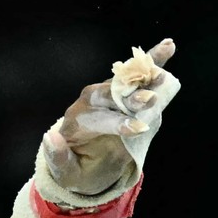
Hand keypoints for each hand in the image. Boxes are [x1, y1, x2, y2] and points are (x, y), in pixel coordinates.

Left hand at [44, 38, 176, 196]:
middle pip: (110, 94)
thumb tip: (49, 137)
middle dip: (130, 97)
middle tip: (149, 100)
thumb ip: (57, 157)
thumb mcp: (64, 171)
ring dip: (144, 75)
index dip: (116, 122)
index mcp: (75, 120)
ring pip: (124, 79)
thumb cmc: (77, 168)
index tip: (137, 128)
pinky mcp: (122, 89)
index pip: (96, 118)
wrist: (86, 161)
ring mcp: (107, 92)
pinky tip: (168, 46)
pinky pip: (137, 72)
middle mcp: (90, 101)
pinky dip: (152, 60)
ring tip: (161, 74)